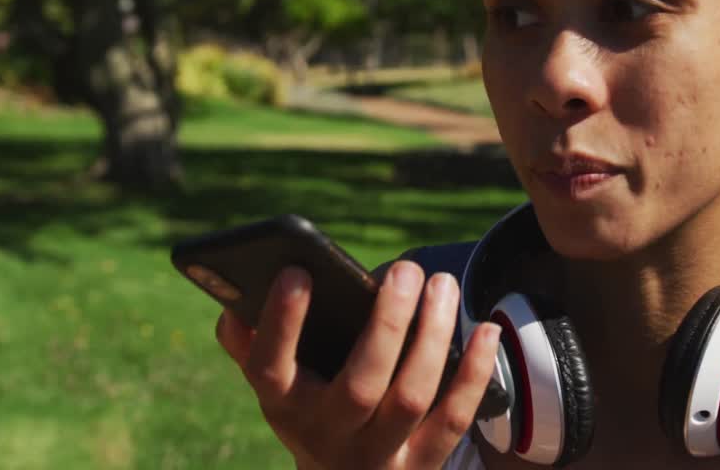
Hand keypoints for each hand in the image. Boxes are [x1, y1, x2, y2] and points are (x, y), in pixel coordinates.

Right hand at [215, 261, 501, 469]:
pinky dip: (473, 372)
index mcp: (283, 406)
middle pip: (360, 384)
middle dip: (387, 323)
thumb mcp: (277, 381)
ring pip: (411, 397)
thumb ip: (251, 341)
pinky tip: (485, 329)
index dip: (281, 322)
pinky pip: (454, 418)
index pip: (271, 368)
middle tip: (408, 268)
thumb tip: (233, 300)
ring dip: (432, 336)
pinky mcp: (422, 463)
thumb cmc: (310, 405)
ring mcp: (378, 454)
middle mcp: (328, 435)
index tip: (298, 271)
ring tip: (442, 285)